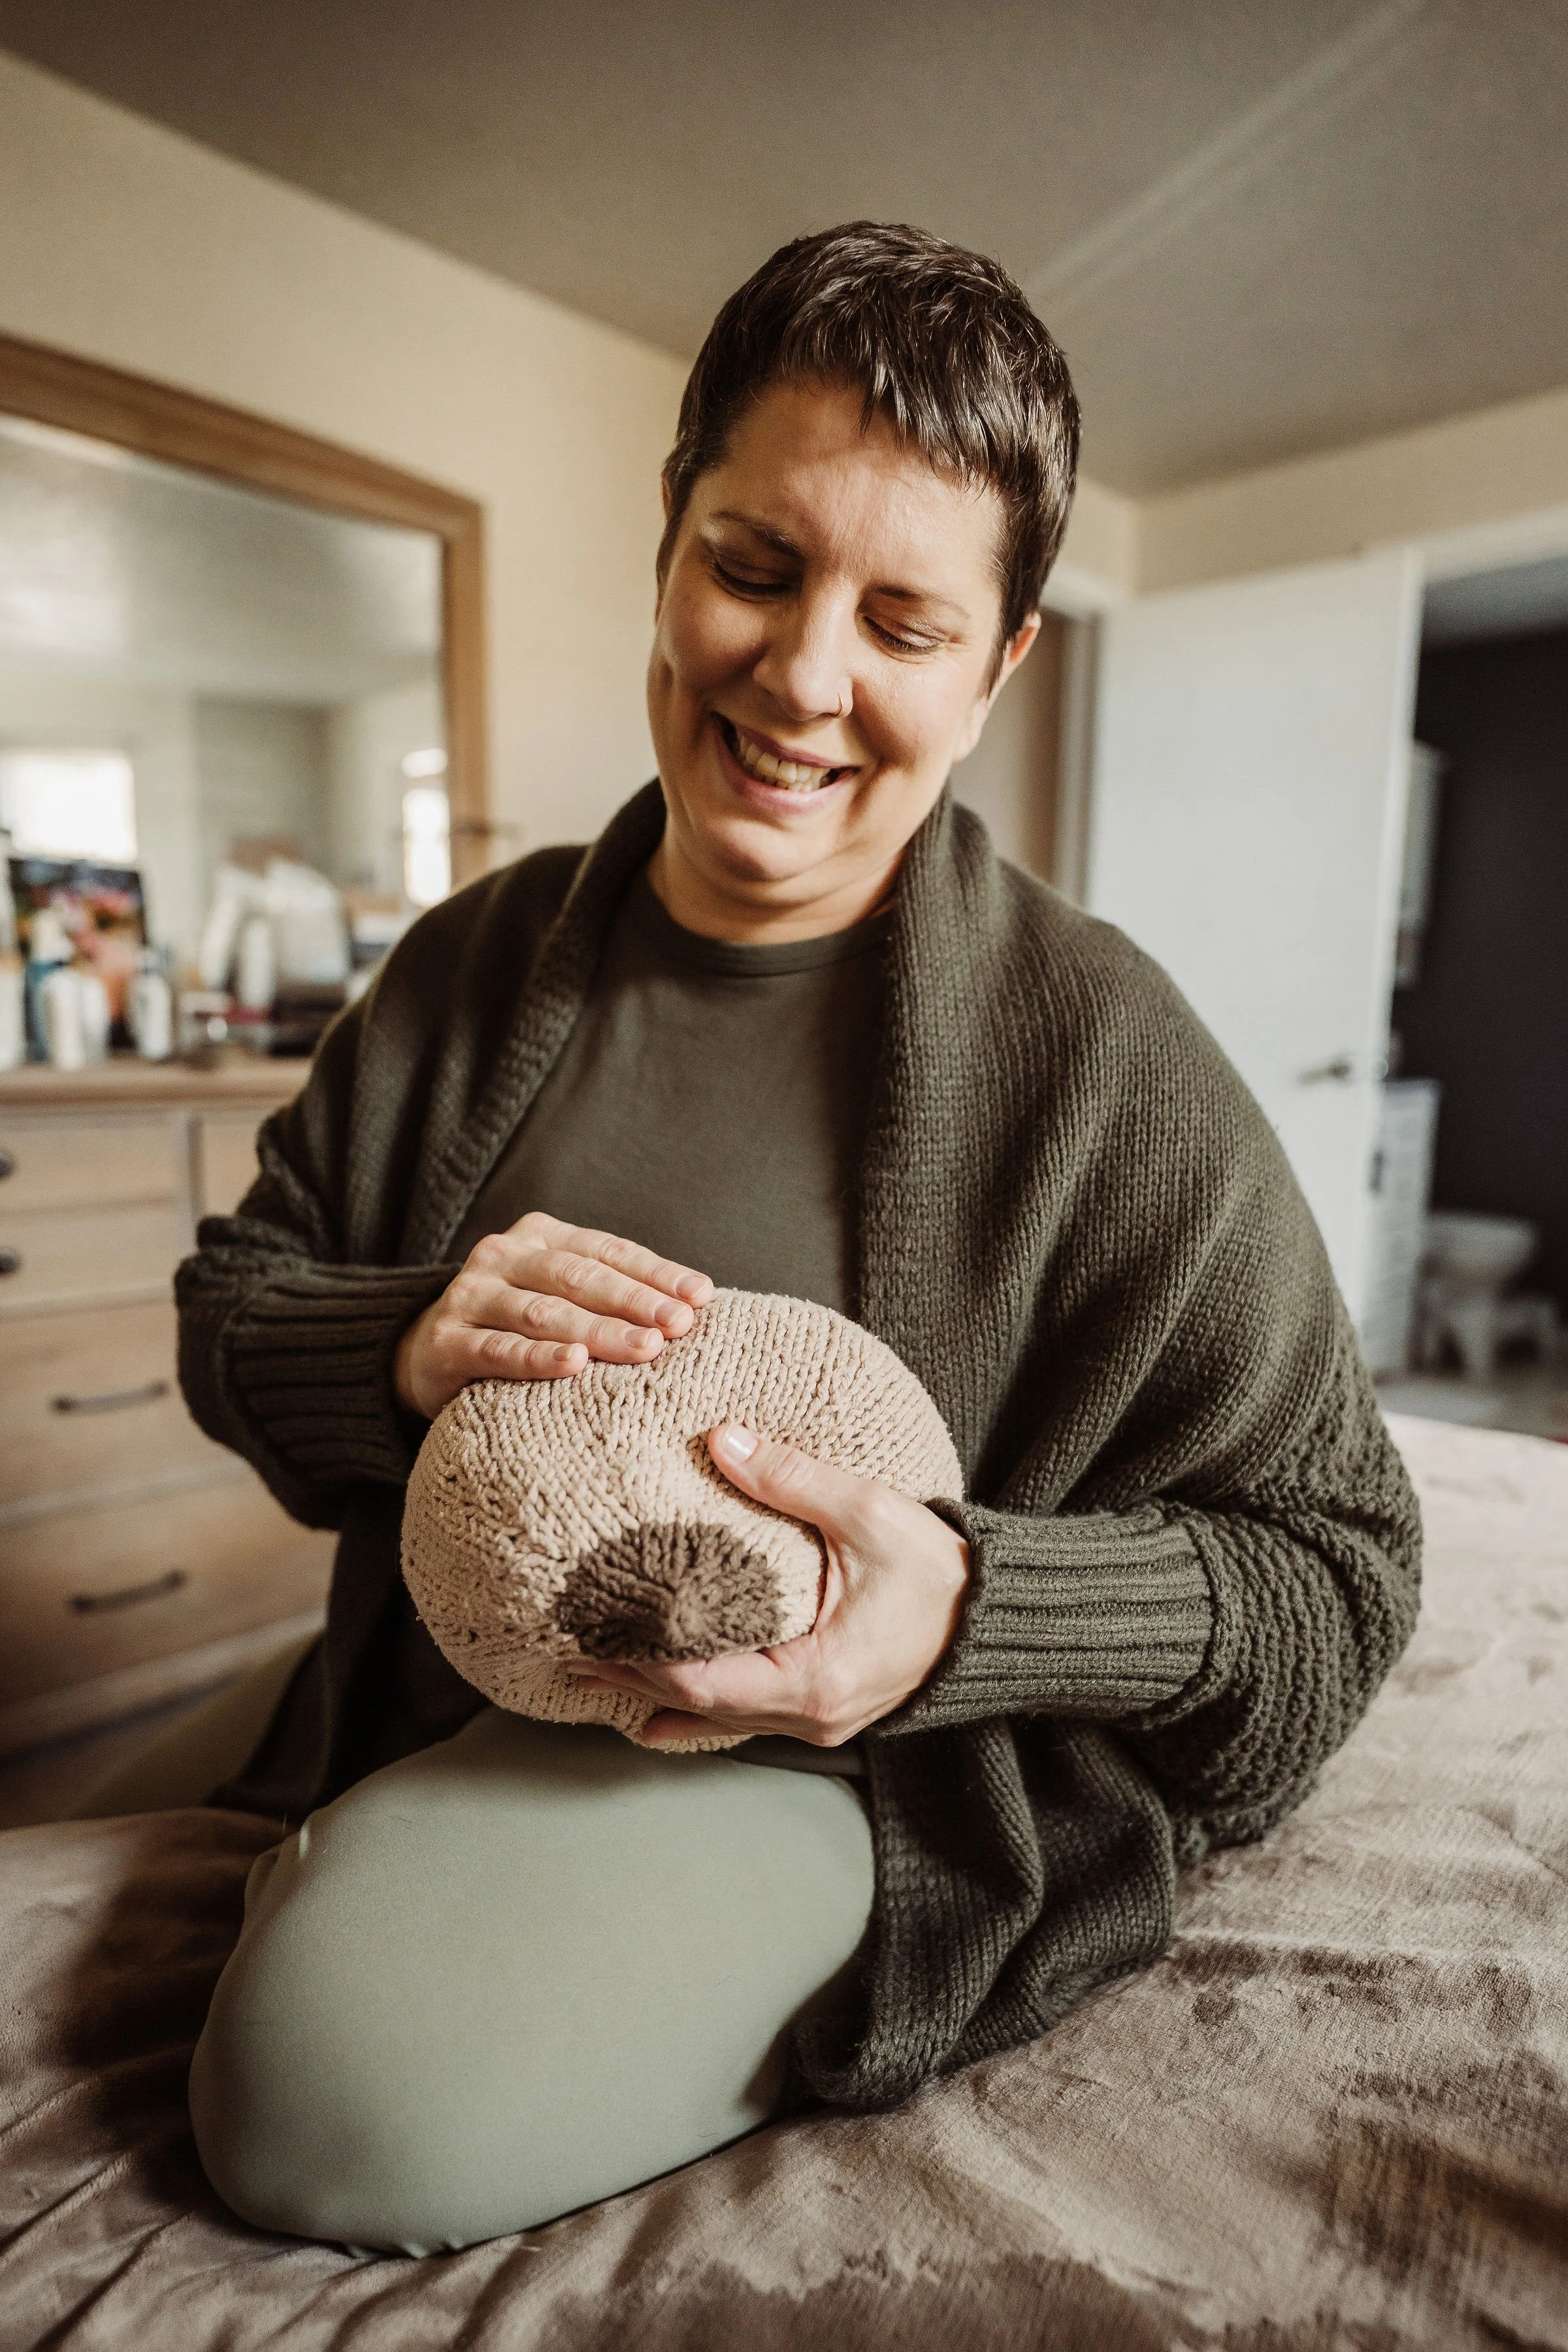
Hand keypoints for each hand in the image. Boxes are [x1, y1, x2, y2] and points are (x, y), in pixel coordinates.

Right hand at [394, 1210, 713, 1420]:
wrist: (425, 1355)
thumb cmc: (516, 1326)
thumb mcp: (560, 1296)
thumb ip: (613, 1295)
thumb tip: (696, 1306)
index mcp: (540, 1236)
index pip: (607, 1250)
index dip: (656, 1273)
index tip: (700, 1298)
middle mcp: (503, 1256)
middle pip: (580, 1278)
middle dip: (635, 1302)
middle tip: (679, 1326)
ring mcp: (470, 1296)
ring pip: (544, 1313)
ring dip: (598, 1331)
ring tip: (644, 1349)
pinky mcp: (445, 1342)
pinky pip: (498, 1351)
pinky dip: (537, 1359)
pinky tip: (573, 1365)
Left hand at [569, 1422, 969, 1745]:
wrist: (997, 1617)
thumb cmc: (941, 1572)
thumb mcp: (869, 1514)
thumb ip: (793, 1477)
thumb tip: (721, 1438)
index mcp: (813, 1677)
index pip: (701, 1681)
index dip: (638, 1664)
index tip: (589, 1640)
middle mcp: (809, 1713)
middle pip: (697, 1708)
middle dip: (632, 1683)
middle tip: (571, 1658)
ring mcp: (818, 1720)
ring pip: (720, 1719)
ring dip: (661, 1696)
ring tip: (603, 1675)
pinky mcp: (825, 1709)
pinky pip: (747, 1715)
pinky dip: (703, 1702)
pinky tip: (666, 1698)